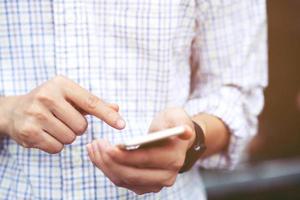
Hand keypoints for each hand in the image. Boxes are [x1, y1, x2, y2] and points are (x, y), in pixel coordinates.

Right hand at [0, 75, 124, 152]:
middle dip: (77, 128)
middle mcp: (47, 96)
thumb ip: (93, 103)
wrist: (14, 110)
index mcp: (61, 84)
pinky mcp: (28, 132)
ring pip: (70, 138)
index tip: (122, 124)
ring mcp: (36, 114)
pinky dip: (55, 145)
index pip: (91, 102)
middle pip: (81, 126)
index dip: (108, 115)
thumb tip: (117, 108)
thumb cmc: (50, 102)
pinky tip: (45, 134)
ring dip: (66, 136)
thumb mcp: (70, 97)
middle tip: (63, 119)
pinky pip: (57, 148)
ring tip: (53, 125)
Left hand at [87, 107, 194, 194]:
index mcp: (174, 159)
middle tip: (95, 144)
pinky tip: (97, 155)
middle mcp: (166, 176)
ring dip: (104, 165)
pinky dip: (106, 168)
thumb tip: (186, 132)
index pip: (147, 160)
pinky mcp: (142, 185)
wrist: (172, 140)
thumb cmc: (172, 124)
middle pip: (132, 174)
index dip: (126, 156)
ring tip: (93, 147)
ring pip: (123, 179)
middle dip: (109, 161)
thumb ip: (180, 122)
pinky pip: (120, 180)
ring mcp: (154, 183)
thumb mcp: (177, 116)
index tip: (108, 147)